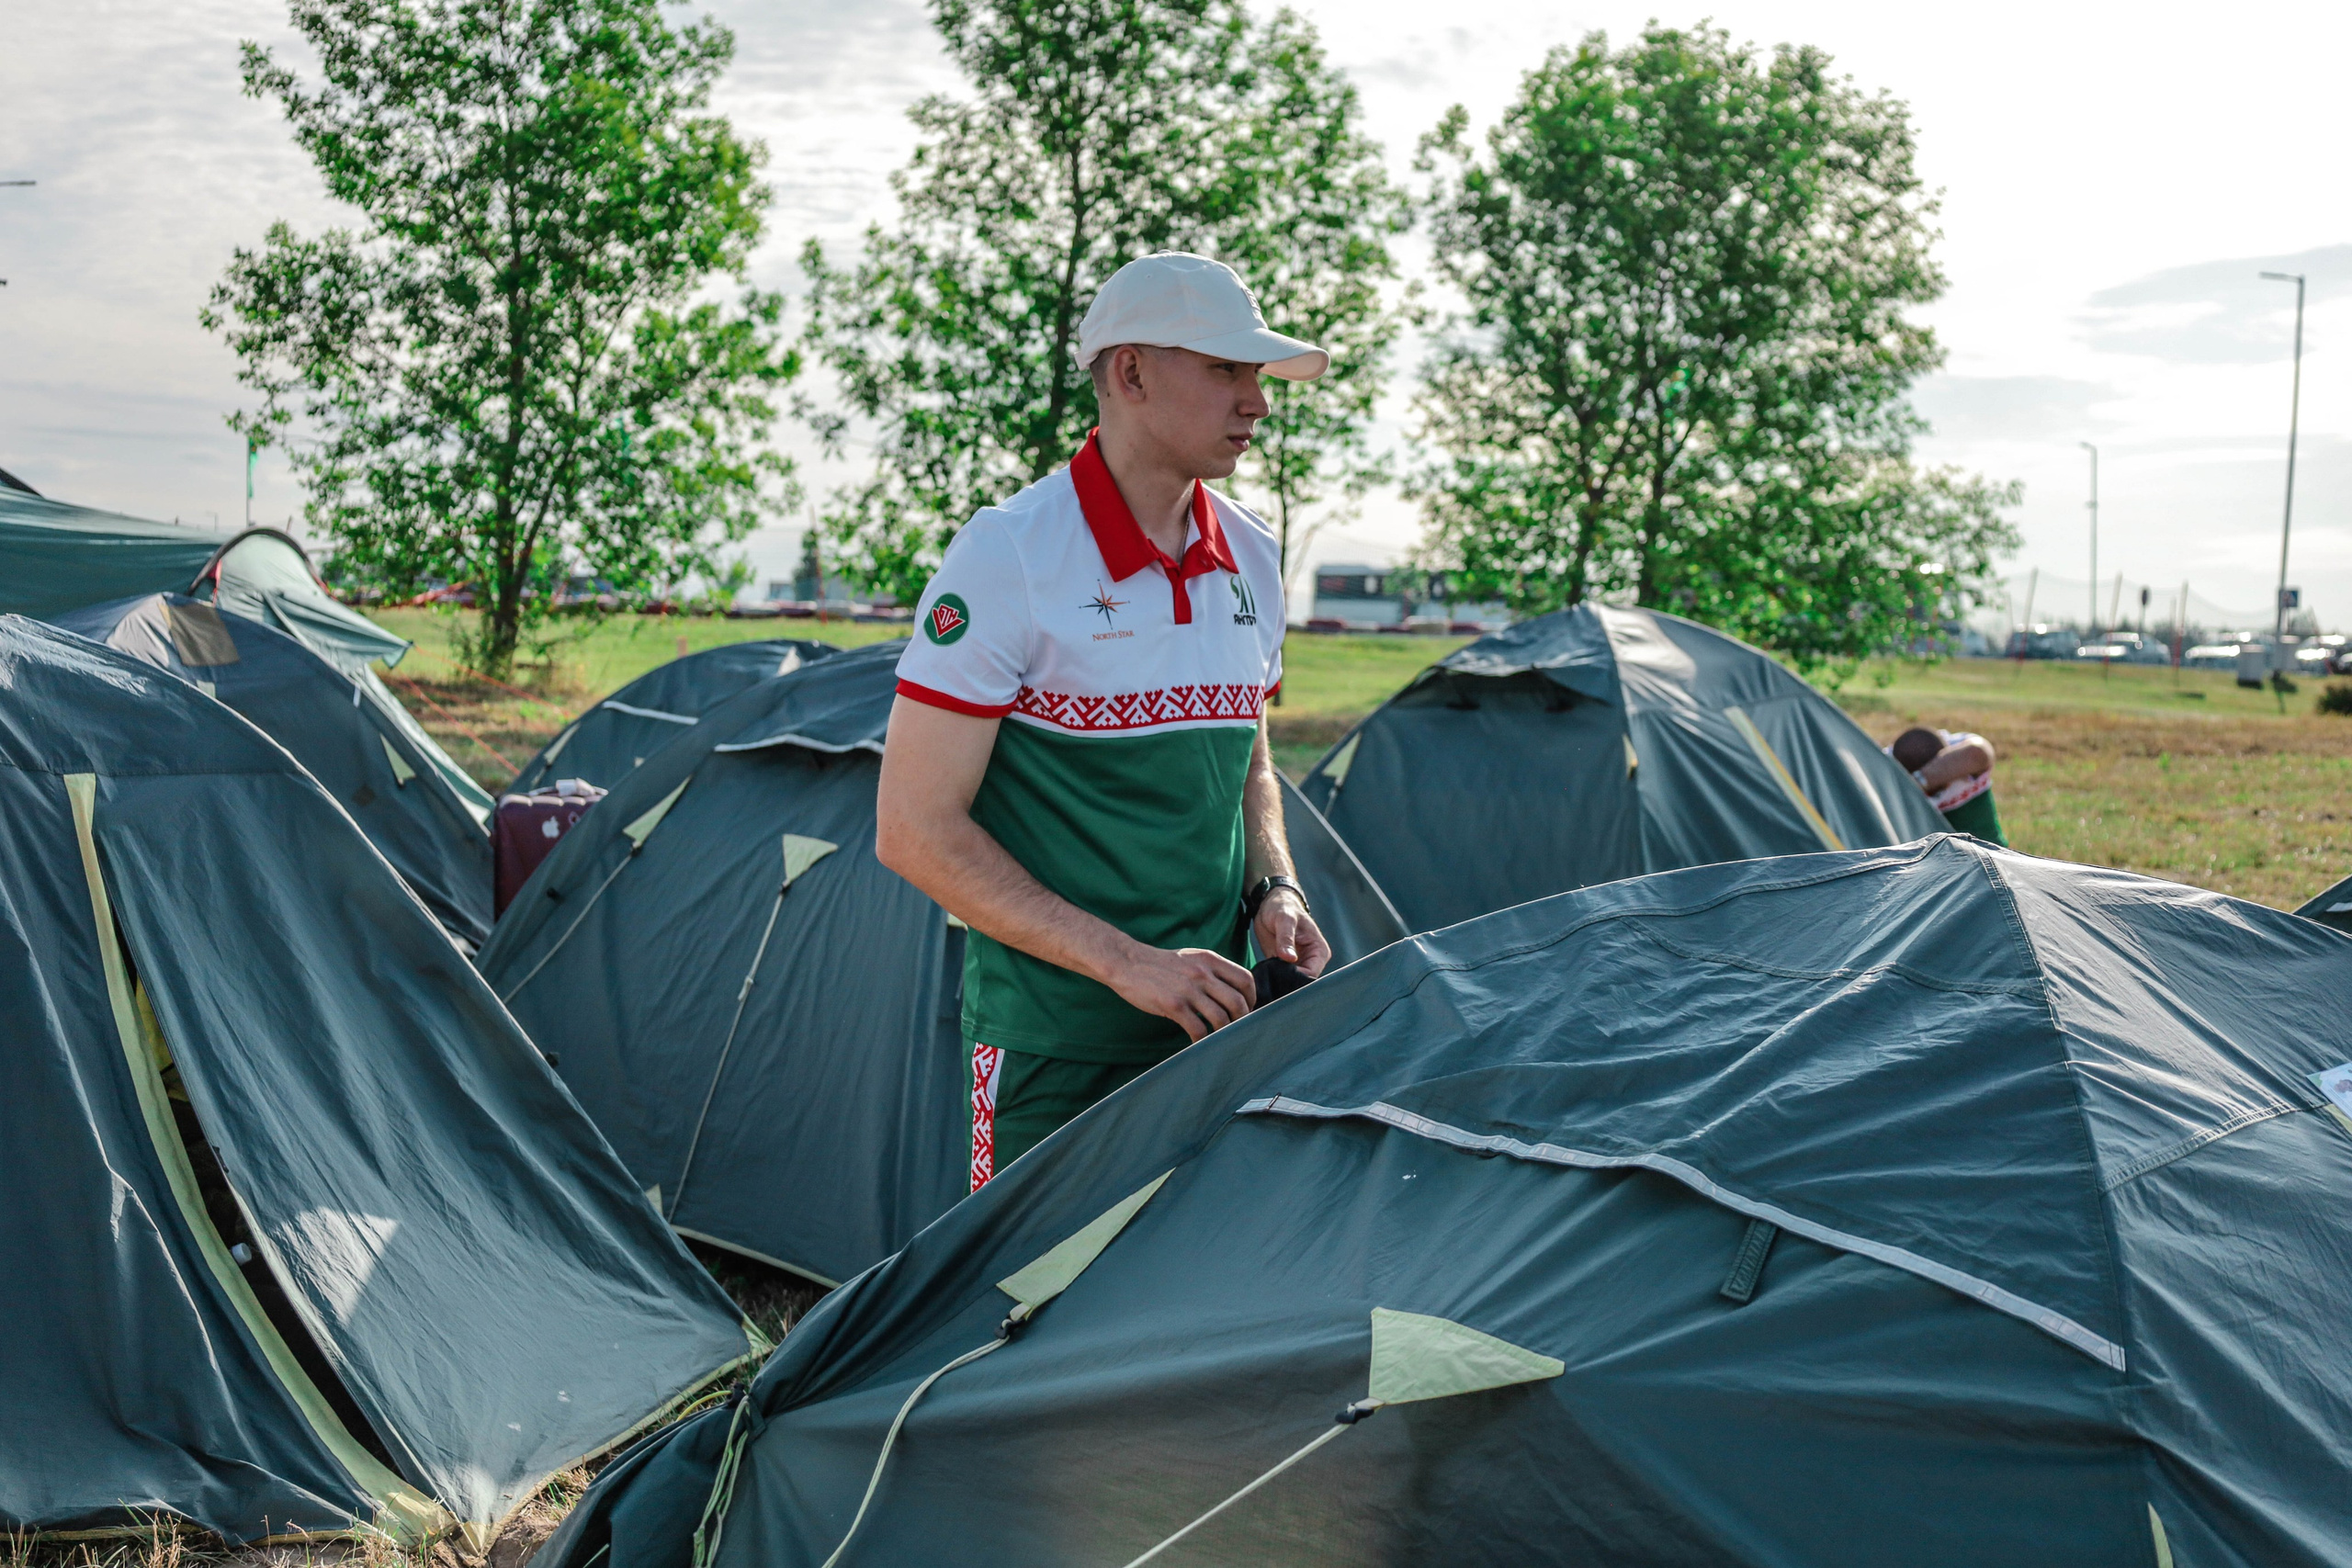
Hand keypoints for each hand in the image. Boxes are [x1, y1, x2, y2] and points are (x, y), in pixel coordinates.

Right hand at [1108, 943, 1257, 1042]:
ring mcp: (1188, 990)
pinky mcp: (1174, 1005)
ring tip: (1219, 1039)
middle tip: (1237, 1028)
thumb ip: (1211, 970)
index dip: (1251, 997)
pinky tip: (1199, 1044)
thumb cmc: (1160, 964)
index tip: (1247, 1009)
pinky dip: (1202, 1041)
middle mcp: (1202, 973)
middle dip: (1242, 1019)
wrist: (1128, 963)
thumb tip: (1232, 992)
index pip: (1245, 979)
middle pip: (1237, 1002)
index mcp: (1209, 959)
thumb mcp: (1191, 958)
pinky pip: (1197, 1029)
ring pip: (1220, 1018)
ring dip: (1223, 1032)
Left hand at [1253, 888, 1330, 978]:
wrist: (1270, 904)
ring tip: (1266, 979)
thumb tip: (1289, 958)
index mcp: (1319, 950)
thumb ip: (1286, 938)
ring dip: (1279, 983)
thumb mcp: (1284, 919)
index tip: (1279, 978)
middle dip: (1287, 984)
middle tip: (1270, 982)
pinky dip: (1273, 980)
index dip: (1296, 979)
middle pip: (1302, 982)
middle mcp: (1312, 960)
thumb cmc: (1282, 907)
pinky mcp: (1285, 966)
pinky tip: (1264, 978)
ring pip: (1290, 983)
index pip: (1312, 974)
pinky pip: (1281, 978)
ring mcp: (1299, 964)